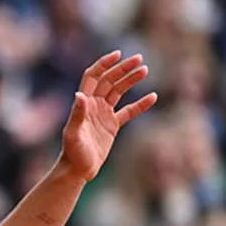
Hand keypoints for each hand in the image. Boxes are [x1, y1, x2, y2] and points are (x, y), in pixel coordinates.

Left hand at [58, 52, 157, 181]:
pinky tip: (153, 97)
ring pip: (118, 91)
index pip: (93, 77)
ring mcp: (103, 114)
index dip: (104, 64)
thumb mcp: (73, 134)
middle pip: (109, 80)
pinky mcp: (112, 126)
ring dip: (130, 80)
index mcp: (83, 104)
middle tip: (139, 59)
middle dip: (122, 69)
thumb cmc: (73, 154)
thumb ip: (77, 115)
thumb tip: (80, 95)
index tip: (118, 55)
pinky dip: (140, 104)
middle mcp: (93, 106)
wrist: (77, 171)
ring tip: (145, 70)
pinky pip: (128, 111)